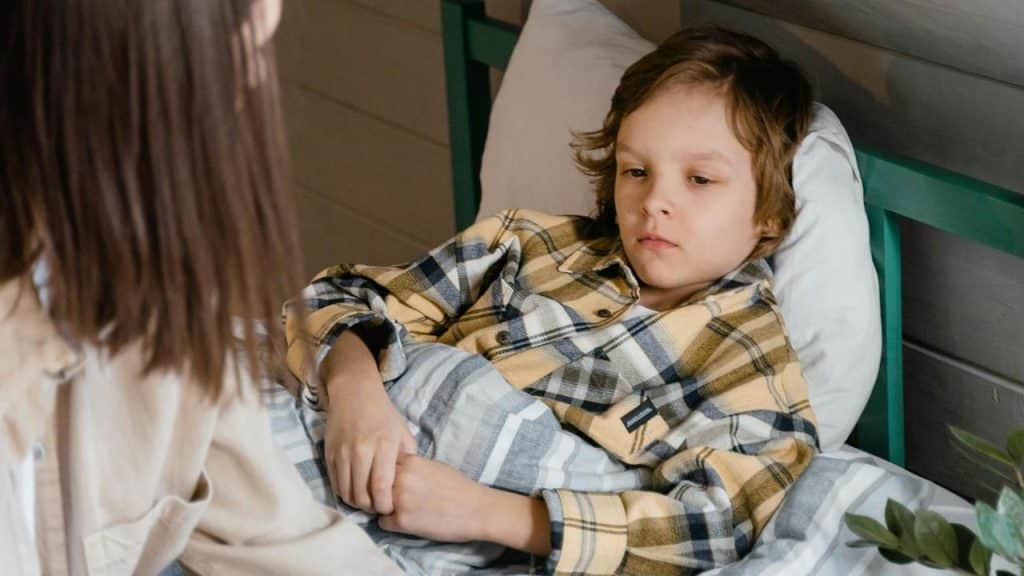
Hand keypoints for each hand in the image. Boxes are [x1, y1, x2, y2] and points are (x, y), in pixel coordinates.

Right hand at [321, 331, 415, 514]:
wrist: (355, 393)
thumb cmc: (384, 415)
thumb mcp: (402, 433)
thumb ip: (407, 459)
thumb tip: (406, 485)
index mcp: (384, 445)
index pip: (381, 486)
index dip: (385, 504)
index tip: (390, 508)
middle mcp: (361, 450)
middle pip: (362, 494)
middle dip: (371, 508)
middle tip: (378, 508)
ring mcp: (343, 452)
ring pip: (346, 492)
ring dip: (357, 503)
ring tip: (366, 502)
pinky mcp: (329, 454)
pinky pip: (335, 483)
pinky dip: (344, 492)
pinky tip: (354, 491)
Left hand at [378, 454, 487, 542]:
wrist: (476, 509)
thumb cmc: (458, 487)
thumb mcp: (433, 466)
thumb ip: (410, 467)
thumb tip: (392, 472)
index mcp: (409, 461)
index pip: (382, 465)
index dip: (387, 474)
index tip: (393, 481)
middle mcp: (400, 478)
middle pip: (375, 484)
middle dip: (382, 491)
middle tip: (398, 499)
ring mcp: (399, 500)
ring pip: (376, 504)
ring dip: (385, 508)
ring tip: (404, 511)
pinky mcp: (401, 521)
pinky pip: (383, 522)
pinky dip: (392, 524)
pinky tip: (409, 522)